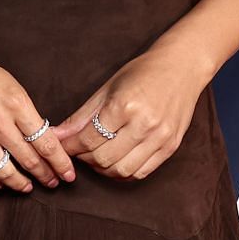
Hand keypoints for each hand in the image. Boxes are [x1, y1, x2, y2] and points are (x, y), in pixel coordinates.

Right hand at [0, 27, 76, 193]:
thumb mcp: (8, 83)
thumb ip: (24, 111)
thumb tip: (41, 137)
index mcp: (16, 102)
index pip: (46, 142)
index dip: (60, 162)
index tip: (68, 173)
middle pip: (29, 160)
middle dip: (45, 175)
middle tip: (53, 183)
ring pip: (5, 173)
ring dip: (20, 184)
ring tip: (27, 187)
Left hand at [51, 47, 206, 180]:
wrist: (182, 66)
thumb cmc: (143, 72)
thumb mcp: (107, 88)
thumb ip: (81, 116)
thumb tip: (57, 134)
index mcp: (124, 105)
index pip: (89, 138)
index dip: (71, 146)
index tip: (64, 145)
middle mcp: (144, 124)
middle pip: (103, 158)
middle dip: (84, 159)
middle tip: (79, 151)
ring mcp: (160, 138)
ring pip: (122, 171)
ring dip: (103, 169)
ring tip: (96, 156)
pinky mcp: (170, 147)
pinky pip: (141, 173)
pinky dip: (124, 172)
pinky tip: (116, 161)